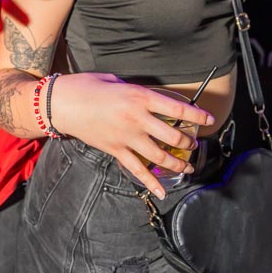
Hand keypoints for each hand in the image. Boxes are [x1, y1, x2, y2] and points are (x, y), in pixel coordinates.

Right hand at [51, 74, 215, 198]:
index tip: (209, 120)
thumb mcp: (116, 80)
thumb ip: (136, 91)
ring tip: (188, 167)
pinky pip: (137, 169)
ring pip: (160, 156)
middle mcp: (137, 119)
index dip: (196, 116)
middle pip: (173, 136)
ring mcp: (127, 137)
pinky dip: (150, 183)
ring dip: (178, 164)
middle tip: (194, 144)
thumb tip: (150, 100)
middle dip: (188, 142)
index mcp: (140, 97)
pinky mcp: (115, 150)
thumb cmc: (86, 86)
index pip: (177, 109)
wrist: (61, 103)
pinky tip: (161, 192)